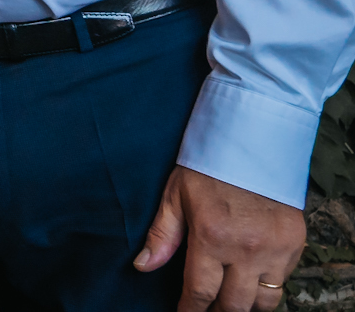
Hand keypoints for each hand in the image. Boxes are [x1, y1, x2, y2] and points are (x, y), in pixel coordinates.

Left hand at [135, 166, 302, 310]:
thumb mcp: (175, 195)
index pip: (201, 291)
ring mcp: (275, 248)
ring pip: (265, 301)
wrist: (252, 141)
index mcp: (211, 236)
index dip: (191, 310)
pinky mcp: (295, 243)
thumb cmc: (208, 167)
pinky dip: (267, 286)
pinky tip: (252, 279)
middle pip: (235, 304)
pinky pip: (283, 280)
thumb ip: (162, 235)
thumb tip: (142, 266)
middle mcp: (246, 248)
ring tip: (231, 300)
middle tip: (209, 309)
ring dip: (247, 306)